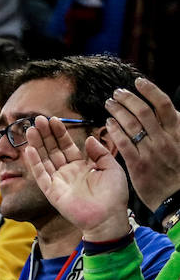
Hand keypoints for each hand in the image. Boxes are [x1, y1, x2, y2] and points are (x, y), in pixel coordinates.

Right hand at [22, 115, 130, 242]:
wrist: (108, 217)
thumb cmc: (113, 195)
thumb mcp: (112, 168)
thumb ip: (99, 153)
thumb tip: (88, 139)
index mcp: (82, 166)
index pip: (67, 146)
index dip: (60, 133)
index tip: (53, 119)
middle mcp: (67, 172)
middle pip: (53, 149)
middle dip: (45, 134)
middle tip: (38, 119)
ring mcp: (58, 182)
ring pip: (44, 159)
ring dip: (37, 144)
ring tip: (31, 128)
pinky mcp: (52, 192)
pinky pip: (41, 175)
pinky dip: (34, 163)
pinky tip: (29, 149)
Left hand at [104, 77, 179, 210]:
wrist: (177, 197)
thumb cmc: (178, 169)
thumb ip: (173, 127)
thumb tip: (166, 110)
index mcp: (178, 131)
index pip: (164, 104)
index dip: (150, 91)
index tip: (139, 82)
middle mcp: (165, 138)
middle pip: (145, 111)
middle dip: (129, 99)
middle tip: (117, 93)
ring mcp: (151, 151)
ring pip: (132, 125)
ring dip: (119, 111)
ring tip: (109, 103)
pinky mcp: (138, 164)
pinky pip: (123, 144)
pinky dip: (115, 131)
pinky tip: (108, 124)